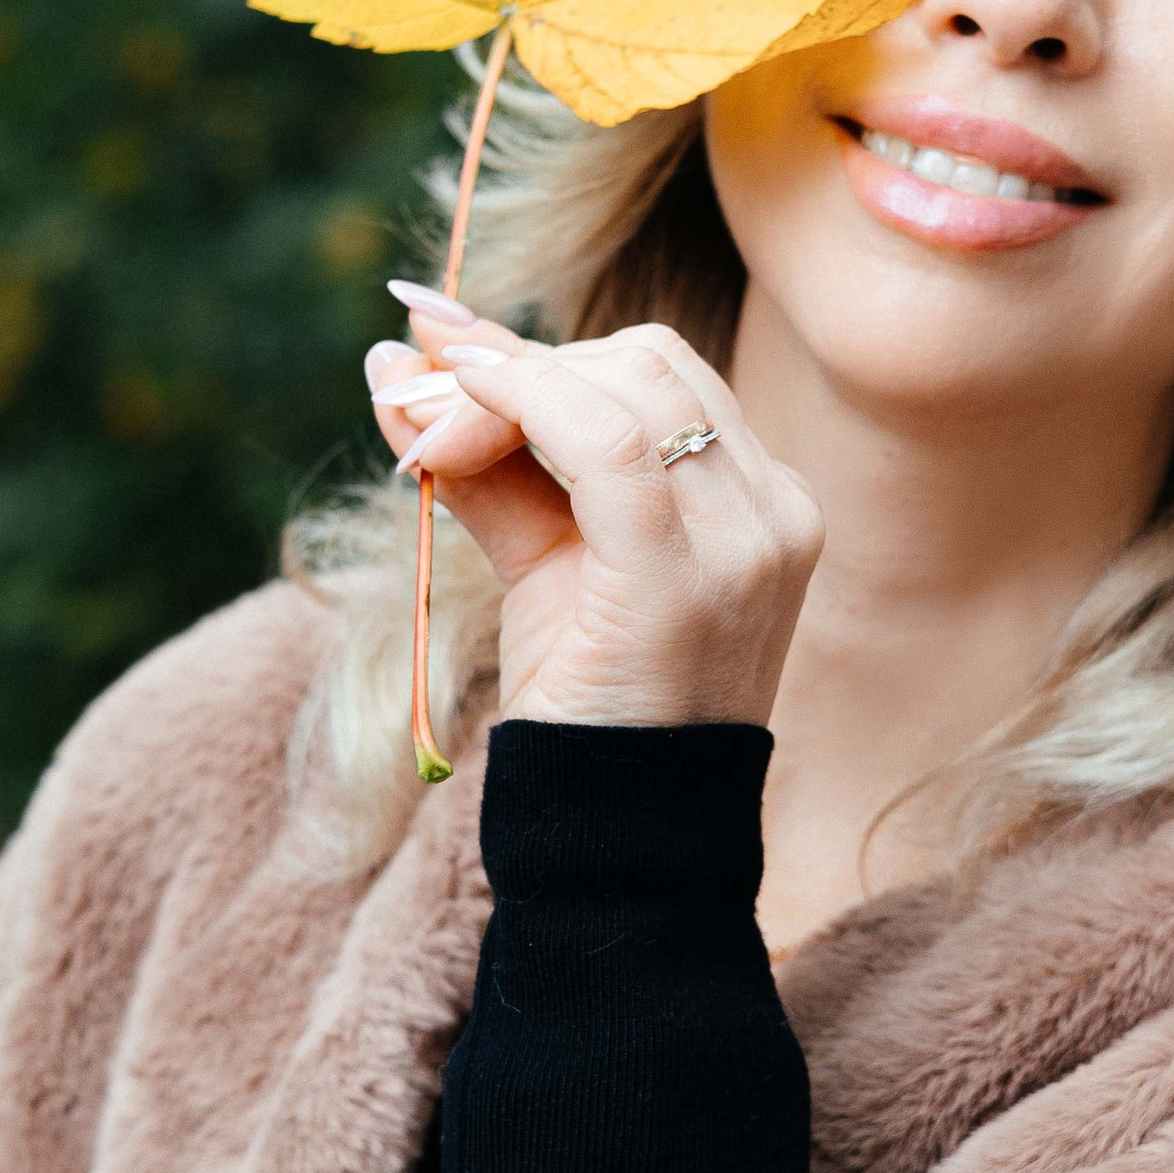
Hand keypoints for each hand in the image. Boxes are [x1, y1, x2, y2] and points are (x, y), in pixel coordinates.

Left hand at [363, 299, 821, 729]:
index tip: (436, 338)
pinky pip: (605, 444)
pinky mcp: (686, 577)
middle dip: (516, 364)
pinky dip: (519, 406)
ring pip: (623, 383)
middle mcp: (773, 507)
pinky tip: (447, 426)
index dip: (539, 349)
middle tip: (415, 401)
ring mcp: (747, 541)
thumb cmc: (588, 700)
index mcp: (761, 498)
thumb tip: (400, 363)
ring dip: (501, 386)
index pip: (657, 374)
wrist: (619, 834)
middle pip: (642, 361)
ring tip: (421, 431)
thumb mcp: (545, 559)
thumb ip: (492, 463)